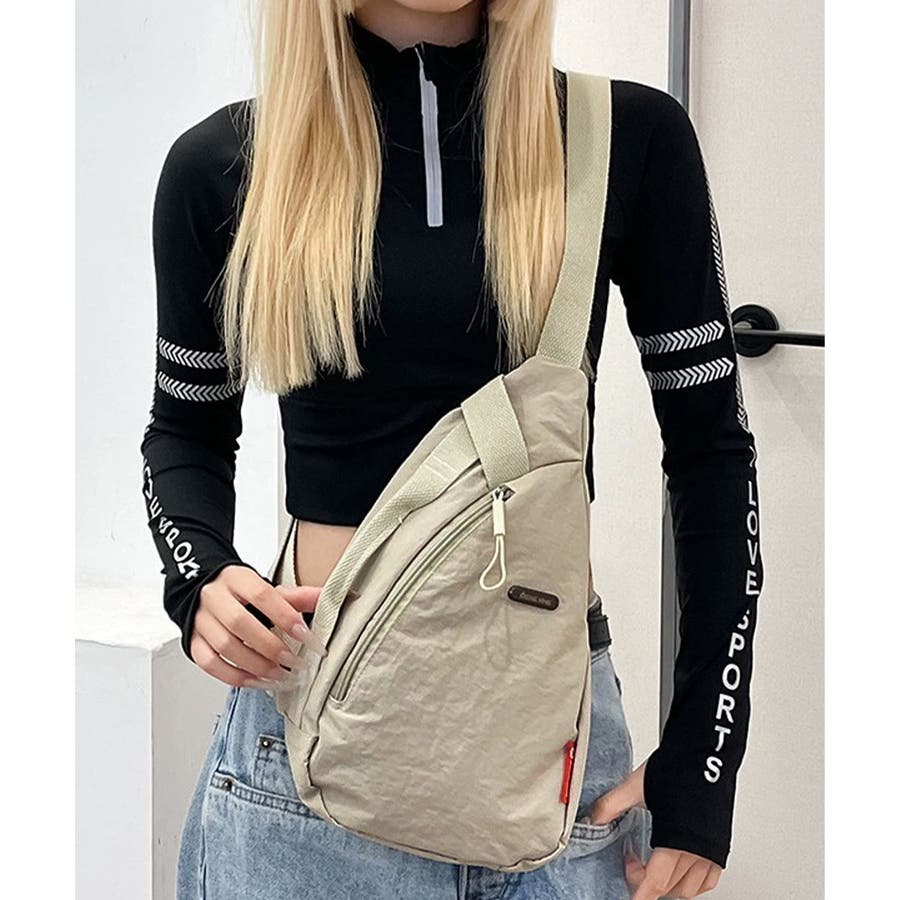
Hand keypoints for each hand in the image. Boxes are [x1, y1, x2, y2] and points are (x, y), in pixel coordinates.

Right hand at [190, 565, 327, 687]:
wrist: (206, 590)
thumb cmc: (241, 592)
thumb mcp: (267, 587)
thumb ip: (296, 596)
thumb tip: (325, 598)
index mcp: (236, 578)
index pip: (261, 594)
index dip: (285, 616)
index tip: (307, 636)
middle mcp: (215, 597)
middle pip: (240, 623)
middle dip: (271, 647)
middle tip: (295, 662)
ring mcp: (201, 621)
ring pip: (225, 646)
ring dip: (256, 666)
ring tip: (281, 676)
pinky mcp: (193, 641)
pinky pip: (210, 663)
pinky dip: (235, 676)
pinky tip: (257, 681)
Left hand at [589, 760, 722, 897]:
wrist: (707, 753)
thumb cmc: (679, 766)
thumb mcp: (637, 785)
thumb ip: (612, 805)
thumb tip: (593, 818)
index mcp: (674, 838)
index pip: (656, 883)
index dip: (640, 895)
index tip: (629, 898)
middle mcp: (696, 850)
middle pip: (669, 888)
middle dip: (646, 883)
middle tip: (631, 864)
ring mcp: (710, 850)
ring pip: (688, 888)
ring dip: (669, 885)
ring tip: (652, 865)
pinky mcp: (719, 846)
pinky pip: (707, 880)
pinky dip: (691, 882)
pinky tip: (678, 869)